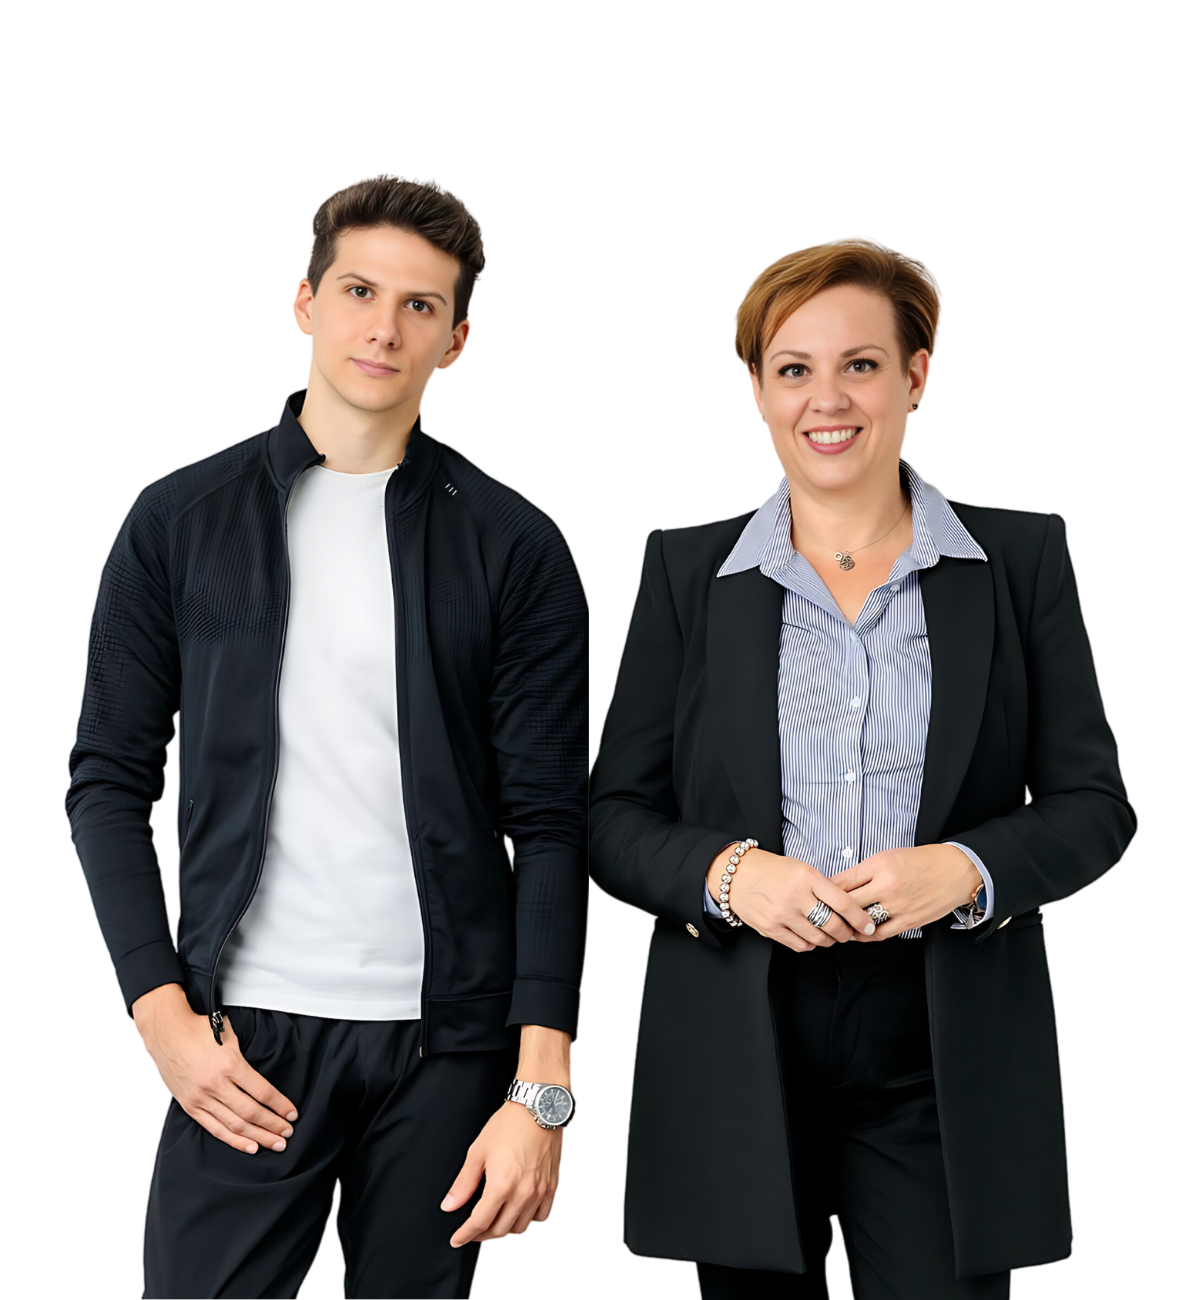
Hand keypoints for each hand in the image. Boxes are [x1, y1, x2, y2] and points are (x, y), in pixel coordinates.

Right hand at [133, 997, 298, 1155]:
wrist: (166, 1032)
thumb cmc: (199, 1029)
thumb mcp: (230, 1034)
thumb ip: (246, 1055)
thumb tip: (266, 1068)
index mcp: (230, 1064)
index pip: (262, 1092)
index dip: (279, 1105)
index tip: (291, 1113)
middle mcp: (216, 1085)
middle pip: (251, 1112)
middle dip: (273, 1125)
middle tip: (287, 1134)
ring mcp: (201, 1098)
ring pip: (235, 1125)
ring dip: (258, 1137)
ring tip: (275, 1144)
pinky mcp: (190, 1106)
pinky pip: (214, 1128)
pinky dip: (233, 1140)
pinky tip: (250, 1146)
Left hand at [442, 1101, 563, 1247]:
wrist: (538, 1107)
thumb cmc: (509, 1124)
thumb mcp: (478, 1151)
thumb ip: (464, 1183)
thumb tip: (449, 1205)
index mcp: (501, 1185)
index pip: (480, 1223)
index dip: (465, 1235)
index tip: (457, 1239)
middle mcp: (523, 1193)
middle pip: (500, 1230)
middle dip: (482, 1235)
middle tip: (473, 1231)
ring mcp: (540, 1192)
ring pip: (521, 1228)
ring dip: (505, 1230)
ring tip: (494, 1223)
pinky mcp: (552, 1186)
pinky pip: (542, 1216)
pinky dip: (529, 1220)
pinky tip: (519, 1213)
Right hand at [724, 847, 878, 951]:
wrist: (737, 875)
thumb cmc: (773, 870)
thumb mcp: (801, 869)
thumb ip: (823, 887)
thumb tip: (849, 909)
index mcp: (806, 877)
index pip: (843, 902)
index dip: (860, 918)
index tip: (869, 925)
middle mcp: (794, 896)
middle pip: (833, 925)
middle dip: (847, 933)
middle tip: (850, 932)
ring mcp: (781, 915)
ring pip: (818, 939)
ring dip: (829, 940)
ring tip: (830, 934)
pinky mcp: (771, 929)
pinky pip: (800, 945)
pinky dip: (810, 944)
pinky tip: (810, 936)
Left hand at [828, 844, 981, 940]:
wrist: (955, 872)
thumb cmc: (921, 861)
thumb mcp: (889, 856)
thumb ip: (865, 870)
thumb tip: (841, 884)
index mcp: (879, 865)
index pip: (842, 881)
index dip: (826, 891)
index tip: (819, 895)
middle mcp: (886, 885)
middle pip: (848, 903)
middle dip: (832, 910)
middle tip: (822, 914)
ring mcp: (898, 905)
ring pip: (862, 920)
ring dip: (848, 925)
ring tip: (837, 926)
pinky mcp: (909, 921)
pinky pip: (880, 934)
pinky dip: (866, 936)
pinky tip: (859, 934)